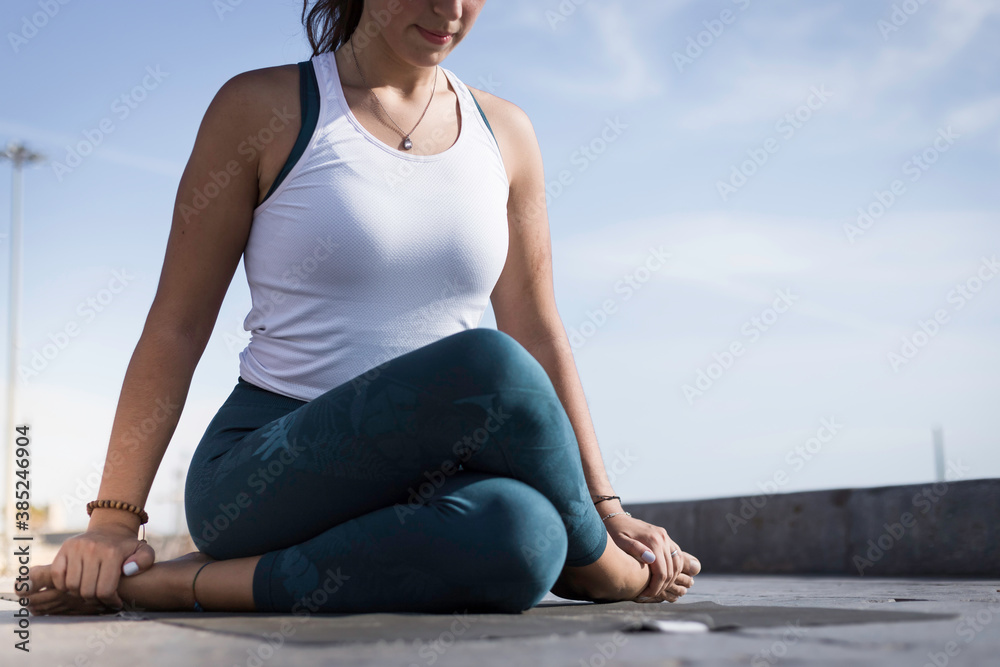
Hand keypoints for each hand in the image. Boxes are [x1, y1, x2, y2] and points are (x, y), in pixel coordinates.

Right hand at [28, 521, 154, 609]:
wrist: (111, 530)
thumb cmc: (127, 547)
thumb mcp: (144, 551)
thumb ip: (145, 560)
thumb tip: (128, 570)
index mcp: (112, 553)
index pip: (105, 591)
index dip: (110, 601)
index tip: (115, 602)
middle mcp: (92, 549)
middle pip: (87, 591)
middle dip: (95, 599)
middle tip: (101, 598)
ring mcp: (76, 548)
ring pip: (71, 586)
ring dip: (79, 594)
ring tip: (90, 591)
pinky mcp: (64, 549)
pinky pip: (57, 576)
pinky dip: (63, 585)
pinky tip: (76, 584)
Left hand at [603, 512, 695, 600]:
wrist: (615, 517)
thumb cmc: (615, 532)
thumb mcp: (620, 542)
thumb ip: (635, 549)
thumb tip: (650, 560)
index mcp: (653, 541)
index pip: (662, 572)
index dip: (655, 588)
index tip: (644, 596)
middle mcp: (663, 538)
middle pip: (671, 571)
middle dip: (662, 587)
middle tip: (648, 595)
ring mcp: (665, 537)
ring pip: (677, 564)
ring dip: (670, 579)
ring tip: (655, 589)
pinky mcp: (665, 537)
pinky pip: (676, 556)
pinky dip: (673, 569)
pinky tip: (662, 578)